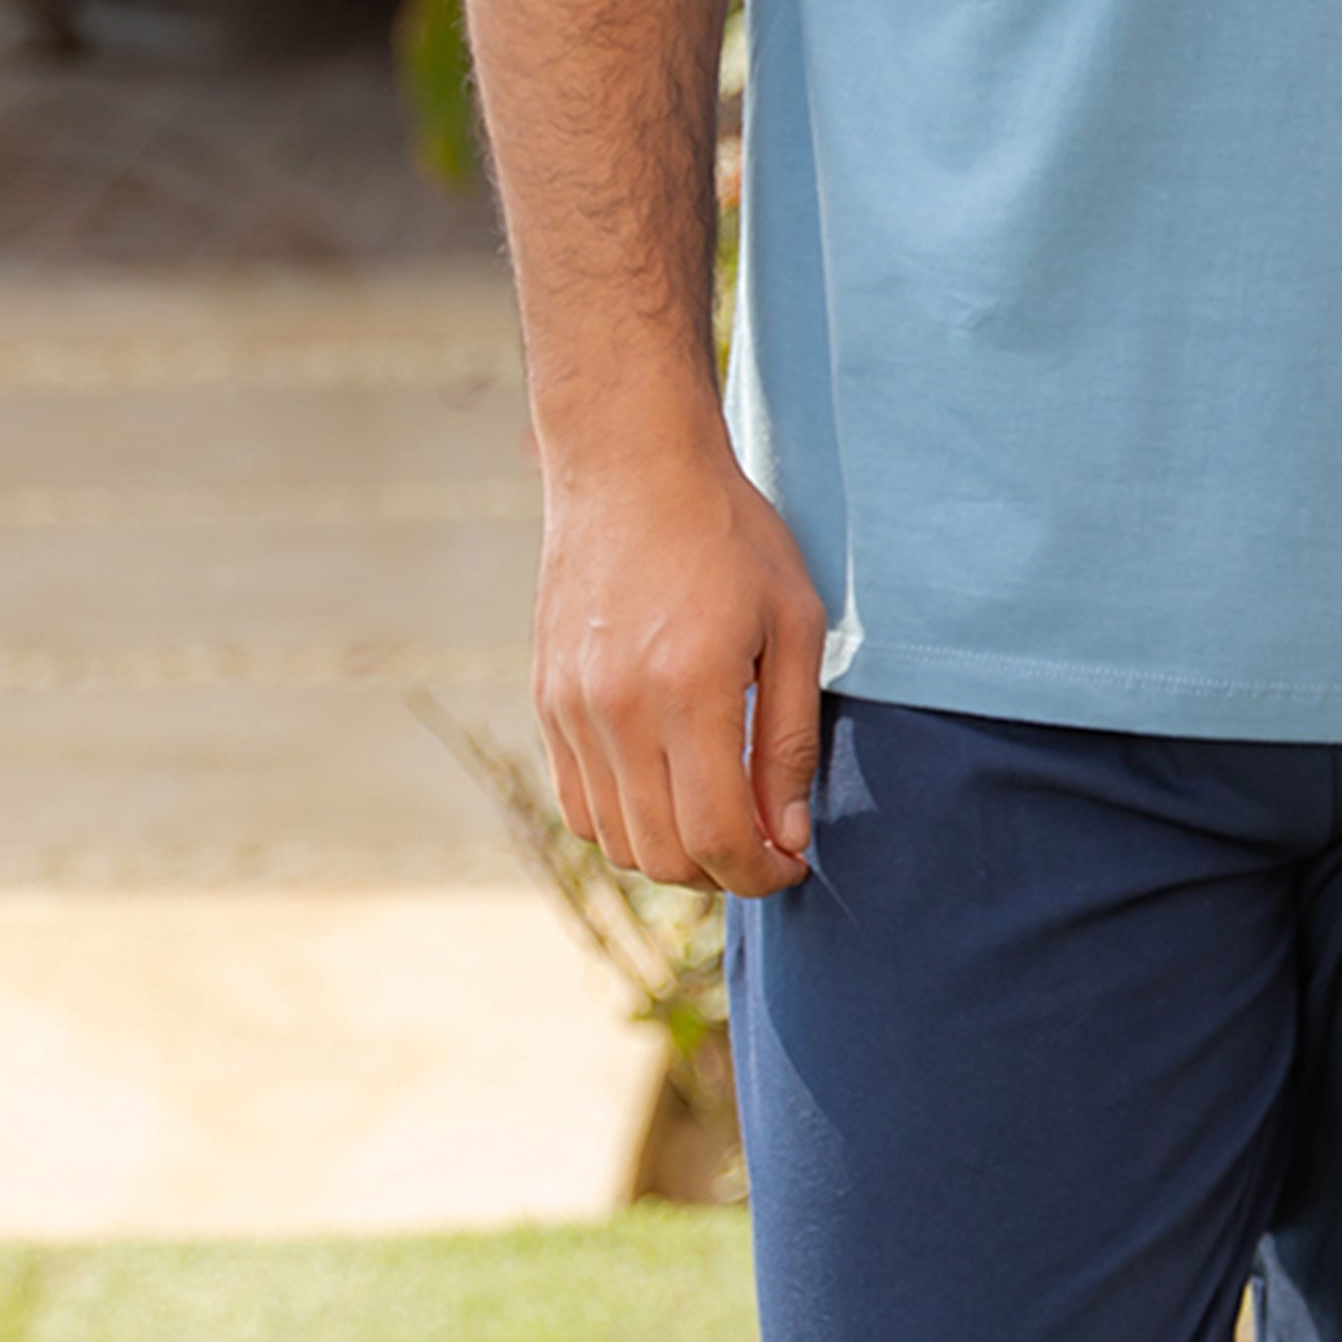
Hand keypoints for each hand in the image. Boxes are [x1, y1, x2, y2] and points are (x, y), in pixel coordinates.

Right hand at [532, 425, 828, 897]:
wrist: (630, 467)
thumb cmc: (730, 535)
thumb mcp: (795, 625)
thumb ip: (791, 740)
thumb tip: (788, 836)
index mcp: (689, 691)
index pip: (716, 837)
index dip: (760, 874)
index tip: (792, 864)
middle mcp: (617, 711)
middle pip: (662, 855)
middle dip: (722, 873)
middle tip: (763, 848)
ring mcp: (571, 709)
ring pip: (614, 840)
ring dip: (671, 854)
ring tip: (718, 820)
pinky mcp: (546, 701)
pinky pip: (577, 802)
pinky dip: (623, 822)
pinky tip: (666, 790)